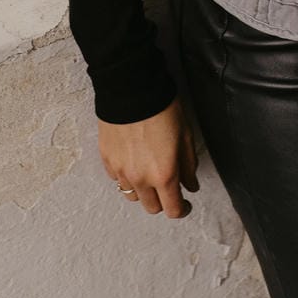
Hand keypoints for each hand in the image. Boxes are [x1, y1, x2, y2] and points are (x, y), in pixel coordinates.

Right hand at [98, 95, 198, 218]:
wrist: (132, 88)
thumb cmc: (163, 109)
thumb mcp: (185, 136)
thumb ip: (189, 166)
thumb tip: (190, 185)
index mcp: (164, 175)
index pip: (172, 210)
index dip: (182, 210)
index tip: (185, 204)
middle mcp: (140, 179)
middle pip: (151, 207)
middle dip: (162, 200)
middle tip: (167, 185)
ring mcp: (121, 171)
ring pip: (132, 196)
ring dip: (142, 191)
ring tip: (148, 173)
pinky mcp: (107, 160)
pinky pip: (117, 179)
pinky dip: (126, 177)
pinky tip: (132, 161)